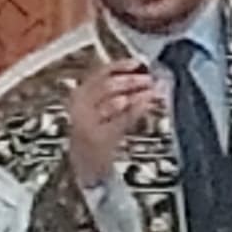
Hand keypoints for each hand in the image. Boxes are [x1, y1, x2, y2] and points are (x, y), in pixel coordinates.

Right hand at [65, 57, 163, 190]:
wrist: (83, 168)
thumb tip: (139, 72)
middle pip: (107, 85)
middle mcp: (80, 106)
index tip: (137, 63)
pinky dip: (137, 108)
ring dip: (136, 93)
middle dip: (131, 80)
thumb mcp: (98, 109)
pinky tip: (147, 103)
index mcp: (78, 95)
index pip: (99, 73)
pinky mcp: (99, 137)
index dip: (119, 66)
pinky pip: (121, 118)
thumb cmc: (96, 134)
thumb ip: (113, 91)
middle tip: (149, 78)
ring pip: (114, 100)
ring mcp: (88, 122)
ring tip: (152, 89)